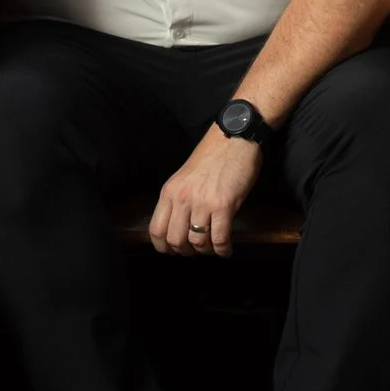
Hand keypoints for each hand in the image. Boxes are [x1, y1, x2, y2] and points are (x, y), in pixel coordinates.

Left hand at [148, 127, 262, 256]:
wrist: (233, 139)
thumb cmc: (211, 158)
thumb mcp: (184, 178)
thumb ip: (177, 200)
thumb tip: (178, 228)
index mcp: (169, 192)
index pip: (156, 230)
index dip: (164, 247)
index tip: (175, 250)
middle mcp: (182, 198)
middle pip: (175, 241)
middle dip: (187, 252)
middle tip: (197, 249)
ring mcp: (202, 203)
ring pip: (197, 243)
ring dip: (207, 251)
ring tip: (214, 247)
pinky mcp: (223, 206)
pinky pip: (220, 239)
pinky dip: (223, 250)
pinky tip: (226, 249)